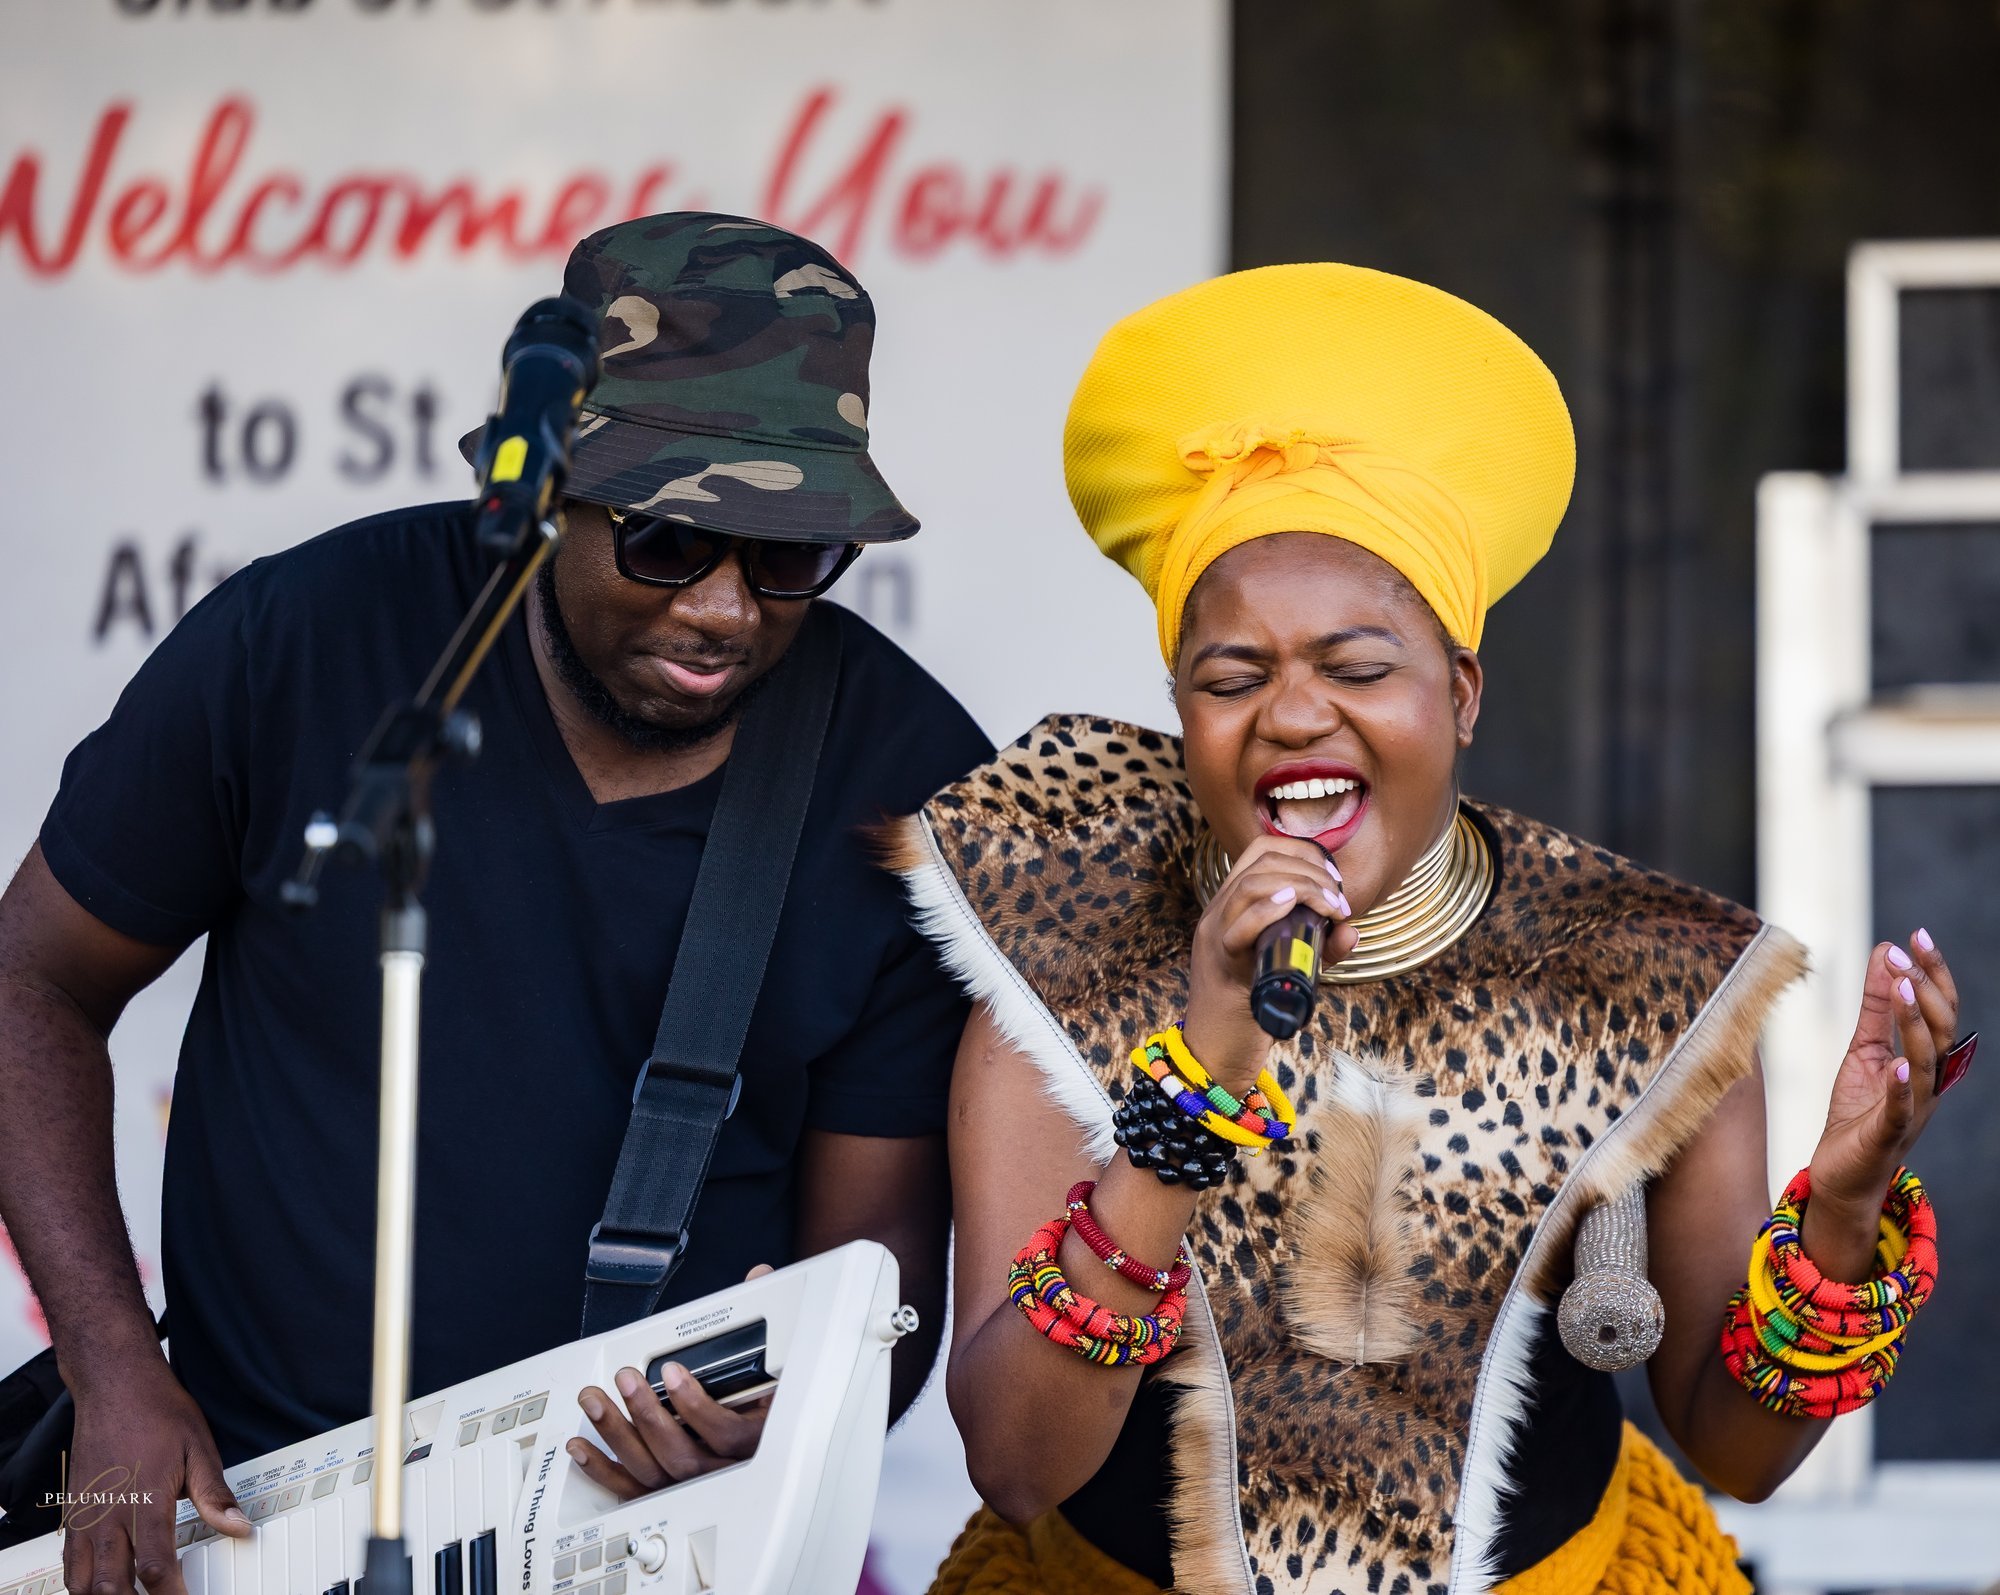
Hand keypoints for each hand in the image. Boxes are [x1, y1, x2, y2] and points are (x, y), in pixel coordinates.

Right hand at [63, 1355, 249, 1594]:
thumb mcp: (199, 1447)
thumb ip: (215, 1494)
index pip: (155, 1567)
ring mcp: (86, 1515)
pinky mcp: (73, 1511)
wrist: (115, 1384)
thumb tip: (239, 1526)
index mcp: (147, 1502)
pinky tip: (100, 1584)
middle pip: (113, 1586)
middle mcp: (110, 1515)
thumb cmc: (157, 1410)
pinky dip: (81, 1583)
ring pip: (82, 1582)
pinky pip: (69, 1562)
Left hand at [567, 1266, 774, 1500]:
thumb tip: (759, 1277)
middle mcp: (719, 1468)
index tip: (673, 1372)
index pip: (727, 1433)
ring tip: (595, 1400)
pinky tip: (583, 1446)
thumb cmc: (763, 1407)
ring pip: (650, 1471)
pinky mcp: (662, 1494)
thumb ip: (762, 1317)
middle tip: (627, 1380)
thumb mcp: (775, 1366)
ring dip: (617, 1434)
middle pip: (681, 1456)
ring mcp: (688, 1485)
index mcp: (751, 1440)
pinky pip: (629, 1490)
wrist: (758, 1445)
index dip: (698, 1407)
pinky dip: (602, 1470)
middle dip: (649, 1417)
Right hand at [1184, 835, 1355, 1093]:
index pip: (1261, 852)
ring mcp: (1214, 936)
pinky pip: (1238, 924)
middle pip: (1260, 862)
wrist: (1217, 1053)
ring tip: (1330, 908)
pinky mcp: (1221, 964)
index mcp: (1230, 906)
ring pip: (1252, 885)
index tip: (1333, 879)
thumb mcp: (1292, 969)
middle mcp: (1217, 913)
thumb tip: (1351, 929)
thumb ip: (1320, 949)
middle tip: (1338, 901)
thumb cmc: (1251, 1010)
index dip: (1302, 852)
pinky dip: (1268, 909)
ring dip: (1302, 887)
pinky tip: (1293, 905)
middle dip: (1310, 871)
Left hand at [1805, 933, 1959, 1271]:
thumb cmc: (1858, 1111)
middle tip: (1903, 953)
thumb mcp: (1864, 1049)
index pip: (1940, 1010)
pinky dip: (1902, 1086)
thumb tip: (1883, 953)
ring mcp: (1912, 1109)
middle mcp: (1928, 1082)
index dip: (1933, 972)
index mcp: (1925, 1060)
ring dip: (1915, 1025)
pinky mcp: (1888, 1133)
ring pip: (1924, 1063)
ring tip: (1905, 989)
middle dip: (1926, 990)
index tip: (1917, 933)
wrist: (1842, 1173)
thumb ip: (1876, 1006)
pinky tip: (1899, 1063)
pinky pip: (1901, 1109)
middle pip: (1940, 1031)